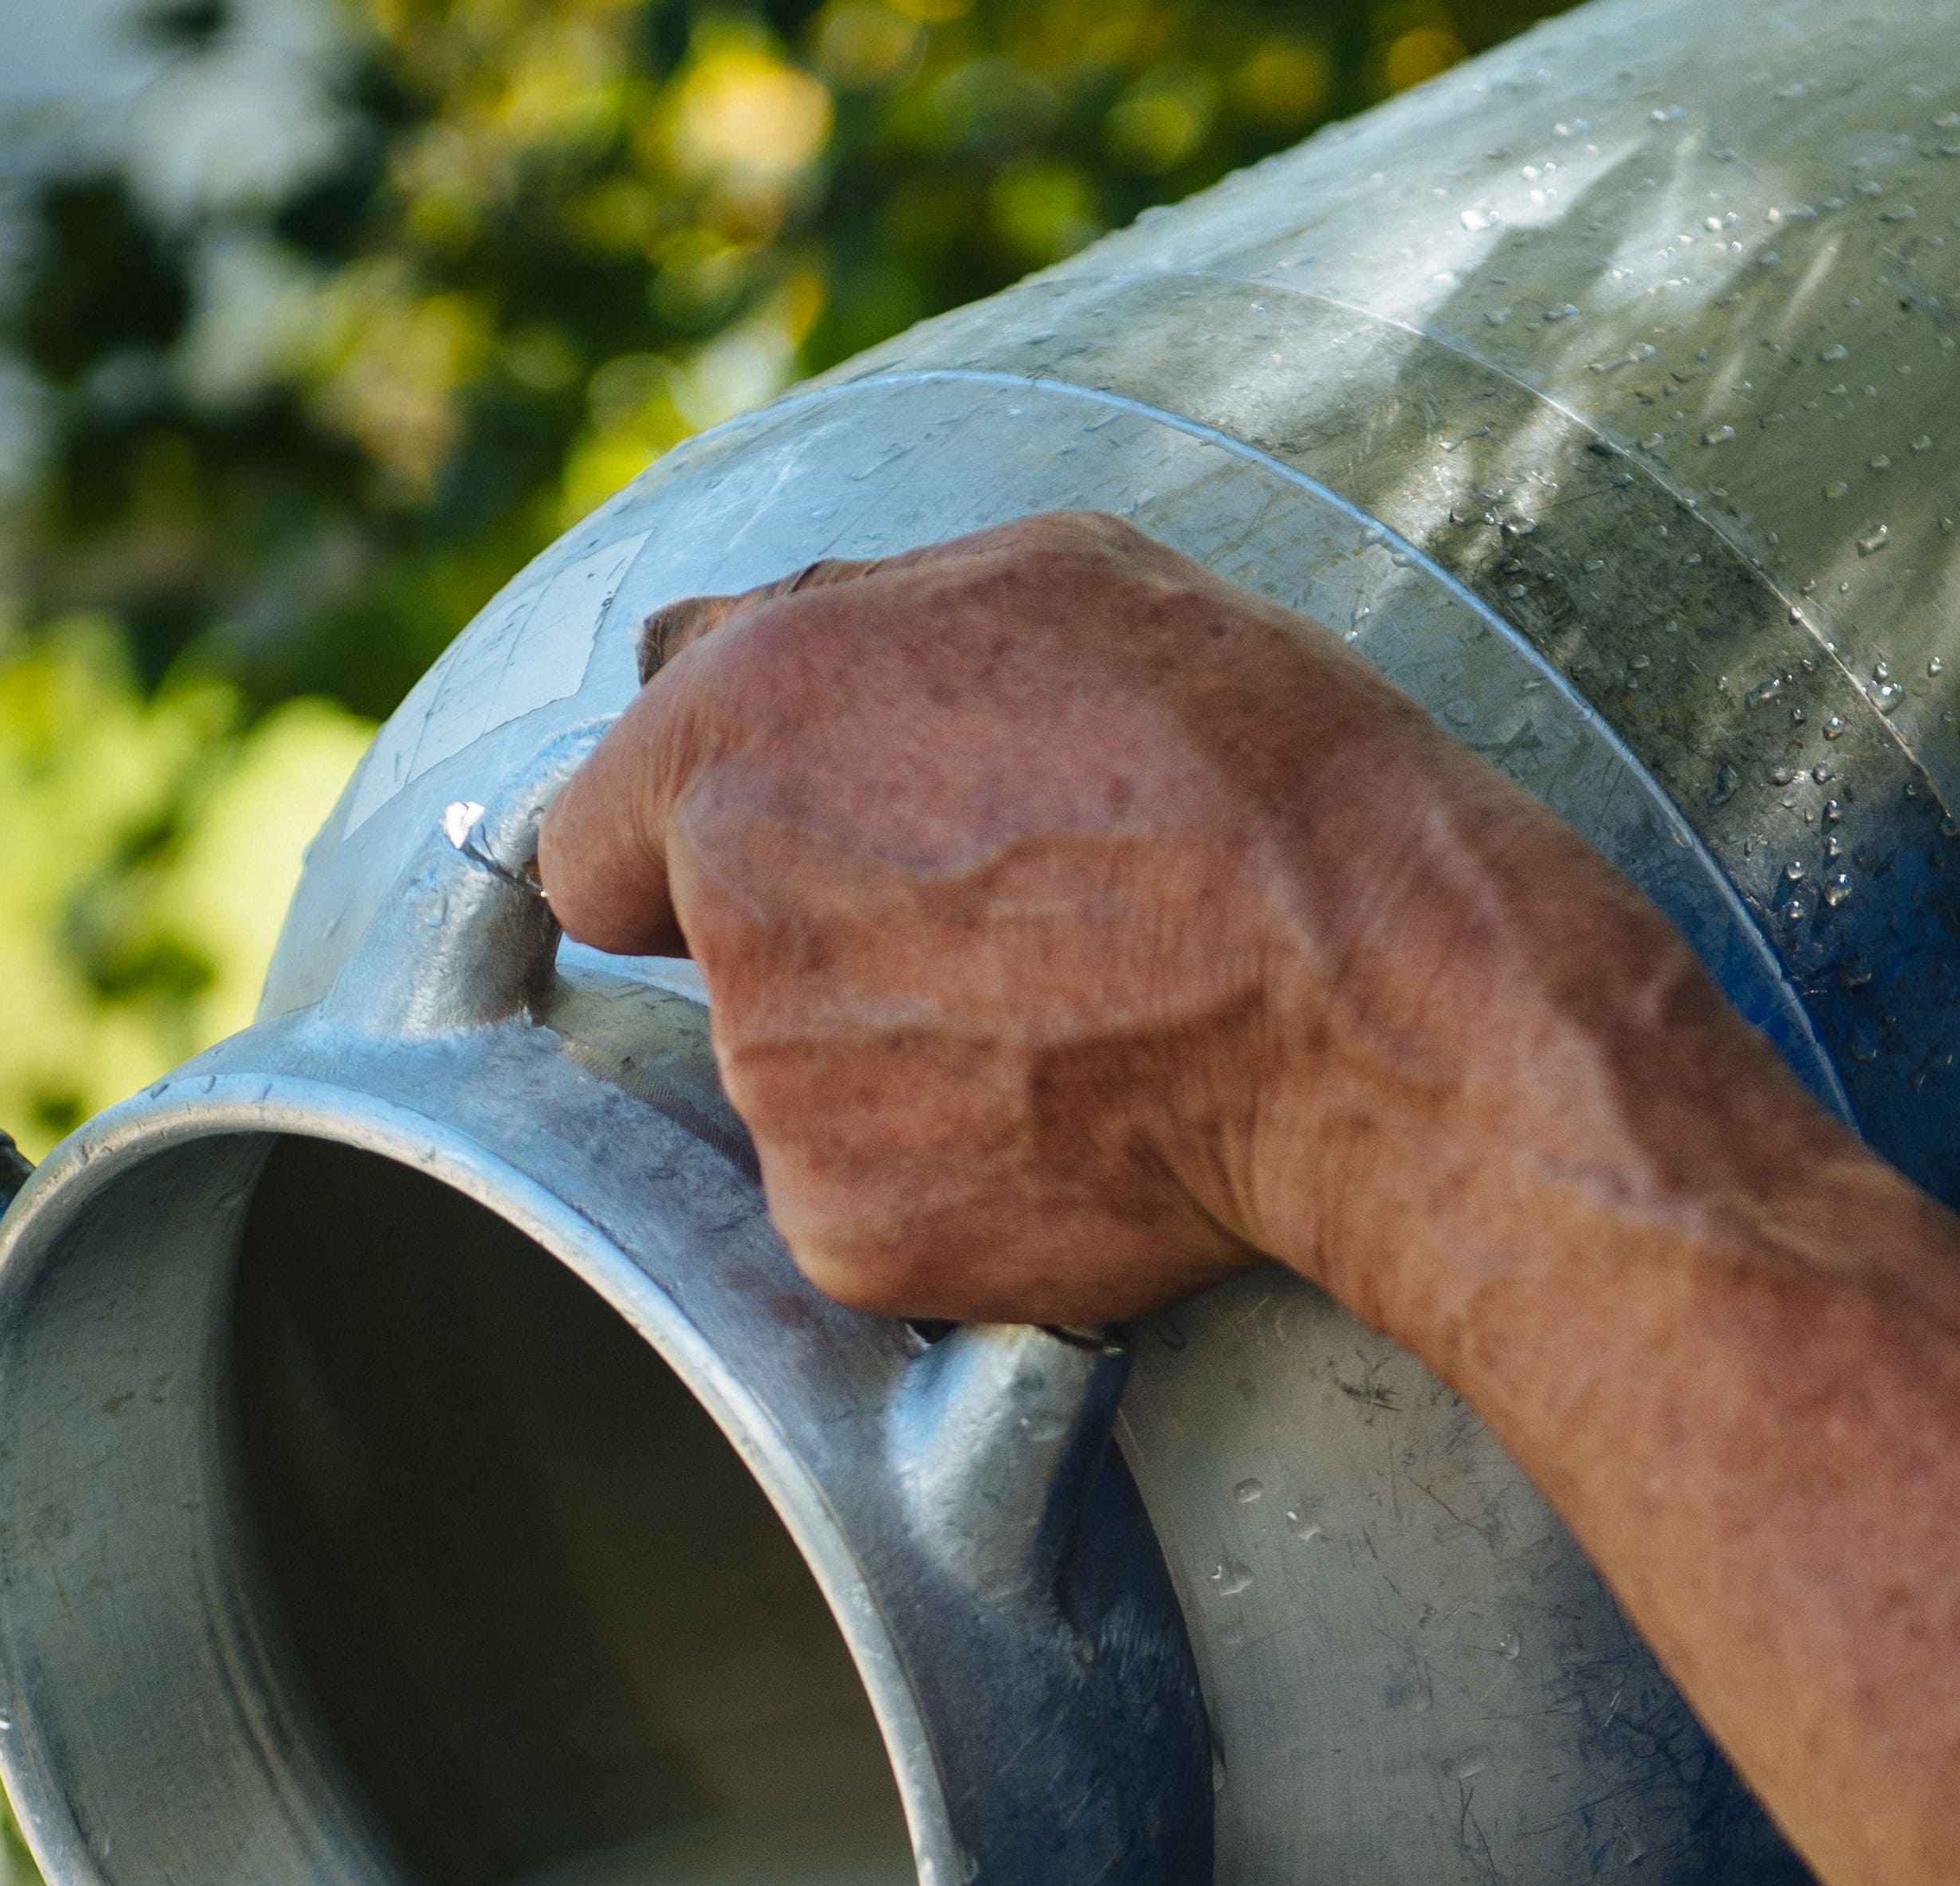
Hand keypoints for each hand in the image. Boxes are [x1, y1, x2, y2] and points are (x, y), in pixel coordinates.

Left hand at [532, 511, 1640, 1327]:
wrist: (1374, 999)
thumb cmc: (1244, 765)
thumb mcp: (1051, 578)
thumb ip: (839, 615)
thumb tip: (718, 650)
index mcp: (737, 726)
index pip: (585, 840)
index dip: (684, 855)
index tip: (785, 871)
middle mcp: (727, 909)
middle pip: (711, 970)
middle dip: (821, 956)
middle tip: (1002, 941)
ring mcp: (780, 1090)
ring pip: (803, 1092)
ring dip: (899, 1071)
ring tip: (1076, 1024)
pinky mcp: (847, 1234)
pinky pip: (869, 1209)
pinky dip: (954, 1186)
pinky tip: (1080, 1126)